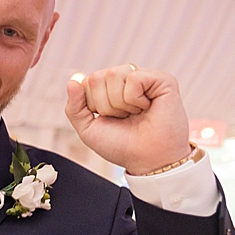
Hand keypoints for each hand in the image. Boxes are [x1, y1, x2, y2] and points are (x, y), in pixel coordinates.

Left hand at [65, 65, 192, 174]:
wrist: (148, 160)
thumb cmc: (122, 146)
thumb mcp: (88, 129)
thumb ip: (75, 107)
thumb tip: (73, 81)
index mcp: (110, 89)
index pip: (86, 82)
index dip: (92, 105)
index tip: (109, 119)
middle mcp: (126, 80)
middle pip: (97, 77)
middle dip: (104, 105)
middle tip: (123, 118)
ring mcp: (144, 78)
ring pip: (113, 74)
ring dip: (119, 103)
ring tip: (135, 114)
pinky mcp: (162, 79)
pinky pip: (134, 78)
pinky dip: (134, 99)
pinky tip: (147, 107)